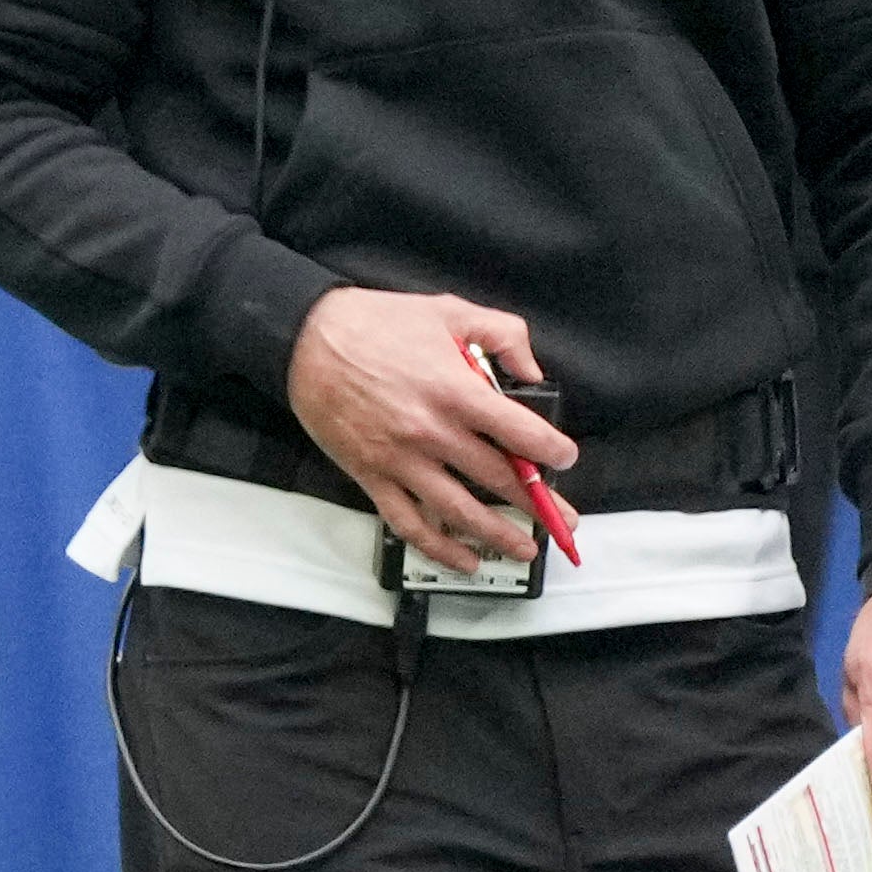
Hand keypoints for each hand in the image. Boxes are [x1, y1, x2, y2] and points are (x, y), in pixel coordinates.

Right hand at [283, 289, 582, 576]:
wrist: (306, 340)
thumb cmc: (375, 323)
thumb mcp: (448, 311)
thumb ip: (501, 333)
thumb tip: (532, 369)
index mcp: (455, 390)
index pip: (519, 432)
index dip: (550, 450)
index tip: (564, 459)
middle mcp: (432, 432)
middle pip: (498, 478)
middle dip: (538, 504)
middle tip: (562, 519)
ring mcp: (401, 460)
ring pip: (459, 512)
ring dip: (497, 536)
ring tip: (523, 549)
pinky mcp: (373, 477)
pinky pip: (411, 524)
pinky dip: (441, 548)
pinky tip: (465, 560)